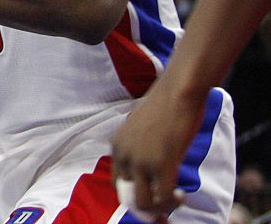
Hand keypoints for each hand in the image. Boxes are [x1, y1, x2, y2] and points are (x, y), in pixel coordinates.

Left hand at [111, 78, 200, 221]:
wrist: (177, 92)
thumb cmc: (164, 105)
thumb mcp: (141, 126)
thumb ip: (138, 145)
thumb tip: (149, 163)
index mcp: (116, 145)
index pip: (118, 182)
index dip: (135, 194)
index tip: (153, 196)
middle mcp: (123, 154)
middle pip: (127, 196)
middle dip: (145, 206)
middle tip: (164, 205)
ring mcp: (140, 161)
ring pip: (143, 202)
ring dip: (159, 208)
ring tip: (174, 200)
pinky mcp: (161, 164)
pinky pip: (164, 197)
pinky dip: (173, 202)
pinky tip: (182, 195)